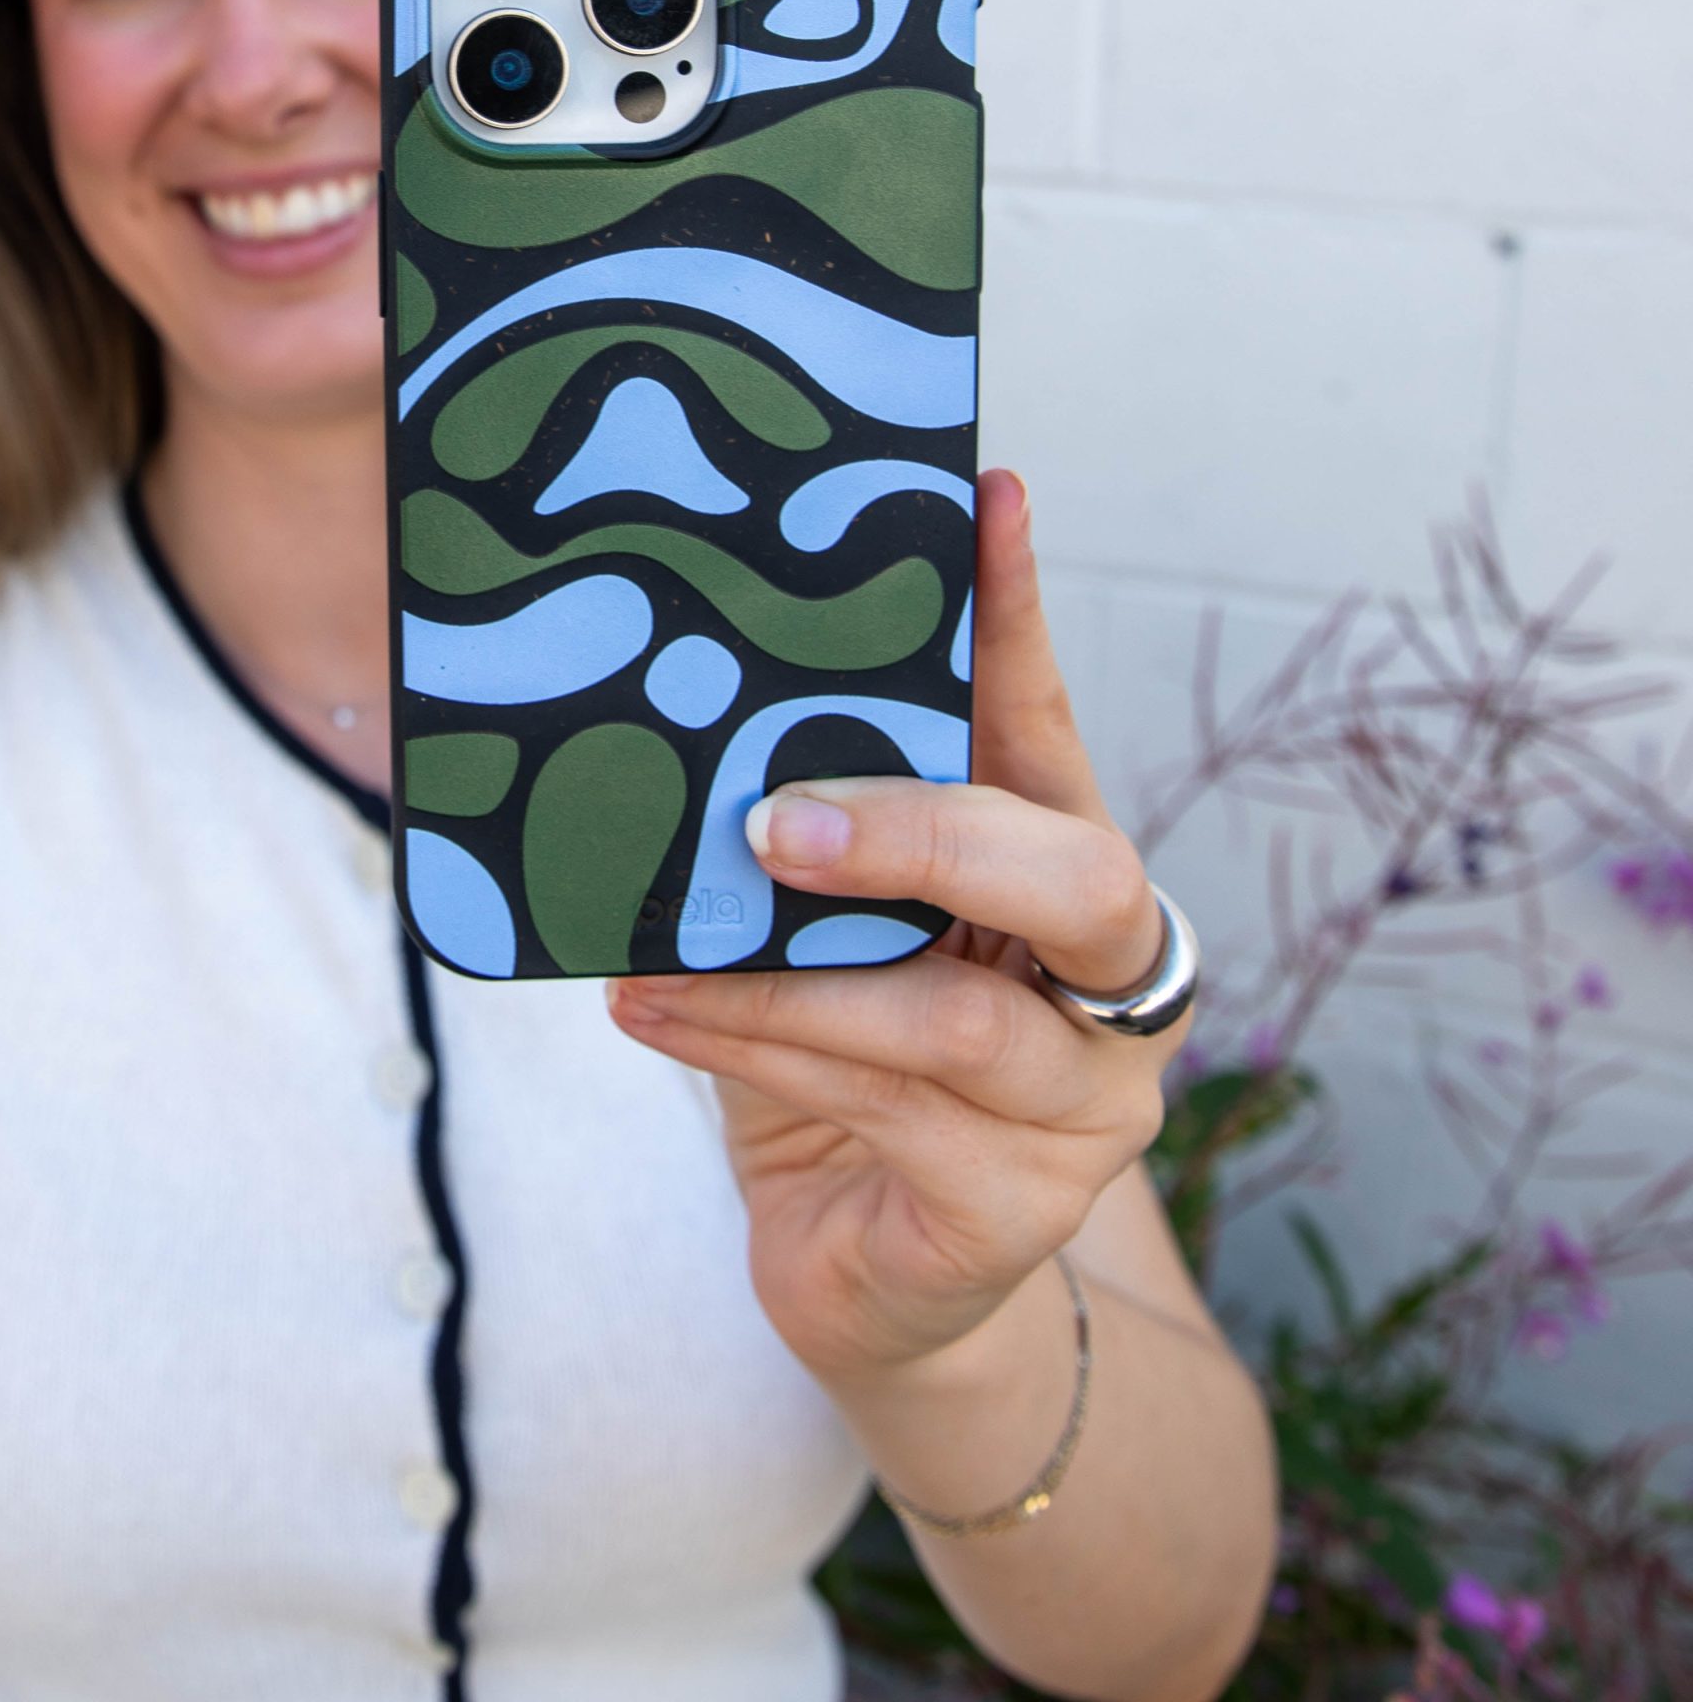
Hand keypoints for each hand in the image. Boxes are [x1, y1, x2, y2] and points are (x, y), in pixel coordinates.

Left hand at [607, 469, 1180, 1389]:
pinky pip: (887, 1115)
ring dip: (779, 981)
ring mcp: (1089, 1105)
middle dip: (922, 834)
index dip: (1018, 616)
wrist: (861, 1264)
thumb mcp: (821, 926)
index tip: (987, 494)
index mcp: (1056, 871)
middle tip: (772, 823)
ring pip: (951, 1021)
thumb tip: (666, 698)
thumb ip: (797, 834)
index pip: (1047, 724)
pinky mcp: (1022, 1208)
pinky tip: (650, 1017)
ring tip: (648, 954)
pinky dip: (753, 1054)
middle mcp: (1110, 979)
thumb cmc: (834, 1053)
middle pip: (1078, 881)